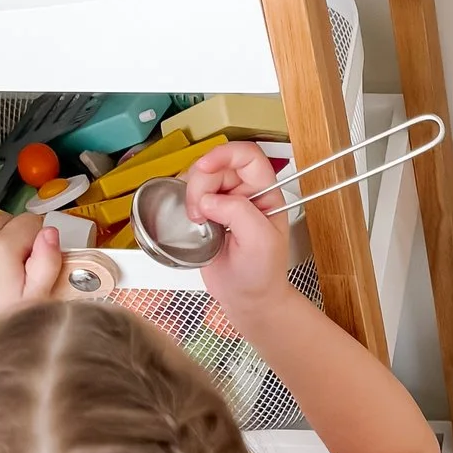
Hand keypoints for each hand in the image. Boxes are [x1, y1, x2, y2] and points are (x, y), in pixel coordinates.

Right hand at [179, 142, 293, 318]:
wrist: (247, 298)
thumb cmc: (263, 274)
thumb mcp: (260, 242)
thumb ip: (239, 213)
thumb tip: (211, 199)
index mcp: (266, 193)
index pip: (247, 156)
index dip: (225, 154)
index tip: (205, 166)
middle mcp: (246, 193)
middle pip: (217, 166)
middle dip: (202, 183)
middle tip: (200, 211)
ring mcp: (225, 202)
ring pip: (201, 178)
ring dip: (192, 194)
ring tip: (198, 219)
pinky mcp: (207, 214)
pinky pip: (191, 195)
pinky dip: (186, 204)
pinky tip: (194, 222)